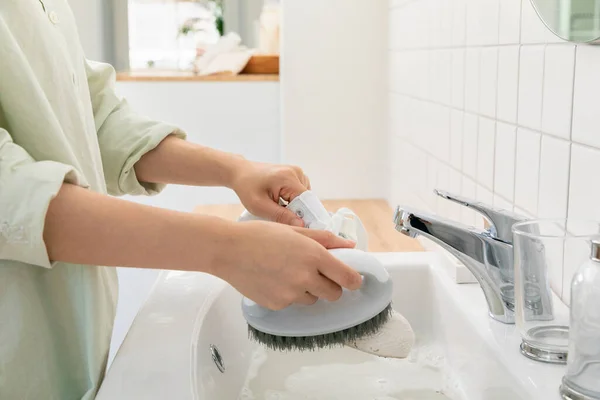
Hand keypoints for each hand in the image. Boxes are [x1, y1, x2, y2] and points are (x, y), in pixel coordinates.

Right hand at [217, 221, 360, 309]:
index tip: (352, 279)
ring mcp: (290, 294)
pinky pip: (291, 303)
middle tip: (318, 275)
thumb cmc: (260, 235)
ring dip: (308, 290)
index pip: (347, 278)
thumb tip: (349, 245)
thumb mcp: (295, 230)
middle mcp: (305, 277)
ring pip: (312, 299)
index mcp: (314, 256)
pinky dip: (288, 294)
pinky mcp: (276, 305)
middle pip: (334, 294)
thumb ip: (325, 239)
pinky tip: (273, 279)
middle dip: (331, 286)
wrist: (228, 250)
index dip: (353, 280)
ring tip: (288, 273)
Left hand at [230, 161, 310, 226]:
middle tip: (280, 217)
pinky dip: (293, 201)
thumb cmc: (246, 187)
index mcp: (288, 178)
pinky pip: (300, 193)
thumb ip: (281, 216)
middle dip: (297, 212)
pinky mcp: (295, 175)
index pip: (307, 201)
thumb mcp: (260, 206)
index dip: (305, 216)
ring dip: (294, 207)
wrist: (241, 172)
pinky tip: (280, 201)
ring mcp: (297, 172)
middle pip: (307, 200)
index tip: (298, 228)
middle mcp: (296, 172)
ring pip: (304, 198)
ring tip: (277, 207)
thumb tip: (301, 225)